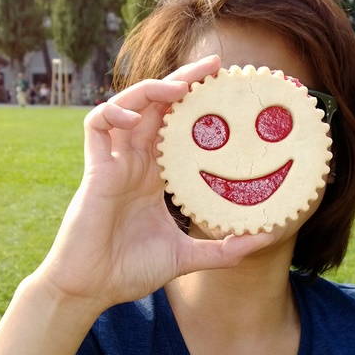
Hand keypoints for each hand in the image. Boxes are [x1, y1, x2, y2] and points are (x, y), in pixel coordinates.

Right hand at [34, 56, 271, 311]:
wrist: (89, 290)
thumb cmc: (128, 271)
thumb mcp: (184, 257)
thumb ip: (222, 250)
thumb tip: (265, 241)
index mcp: (152, 177)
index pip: (176, 127)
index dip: (196, 104)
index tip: (227, 89)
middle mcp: (133, 163)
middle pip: (157, 106)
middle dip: (182, 80)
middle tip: (215, 65)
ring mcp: (113, 163)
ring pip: (128, 106)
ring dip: (151, 89)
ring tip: (179, 85)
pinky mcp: (95, 170)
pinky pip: (96, 124)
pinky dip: (115, 113)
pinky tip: (137, 119)